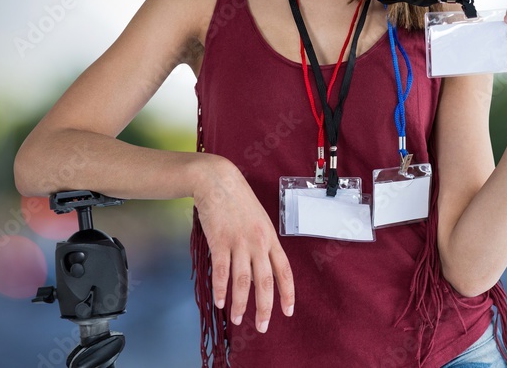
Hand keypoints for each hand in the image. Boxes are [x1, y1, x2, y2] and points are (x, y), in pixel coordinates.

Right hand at [191, 155, 294, 332]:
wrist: (218, 181)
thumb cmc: (238, 200)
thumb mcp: (259, 220)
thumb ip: (262, 243)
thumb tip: (261, 267)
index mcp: (270, 238)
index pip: (284, 271)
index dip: (287, 293)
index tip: (288, 311)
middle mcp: (258, 242)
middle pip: (265, 282)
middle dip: (265, 307)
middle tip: (263, 326)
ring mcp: (239, 242)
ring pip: (243, 280)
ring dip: (241, 303)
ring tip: (238, 319)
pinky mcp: (219, 241)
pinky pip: (221, 271)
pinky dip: (220, 289)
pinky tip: (220, 302)